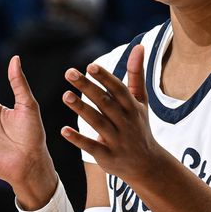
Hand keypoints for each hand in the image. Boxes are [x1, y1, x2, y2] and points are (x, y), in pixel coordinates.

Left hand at [59, 45, 171, 184]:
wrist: (147, 165)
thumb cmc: (140, 127)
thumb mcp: (141, 101)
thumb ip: (136, 74)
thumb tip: (139, 46)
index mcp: (133, 107)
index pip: (118, 89)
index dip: (105, 78)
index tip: (90, 66)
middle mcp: (126, 122)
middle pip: (105, 103)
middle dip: (88, 88)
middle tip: (69, 73)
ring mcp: (117, 140)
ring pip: (98, 123)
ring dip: (81, 109)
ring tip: (65, 96)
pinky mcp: (107, 157)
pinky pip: (91, 147)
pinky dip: (78, 139)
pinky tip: (63, 131)